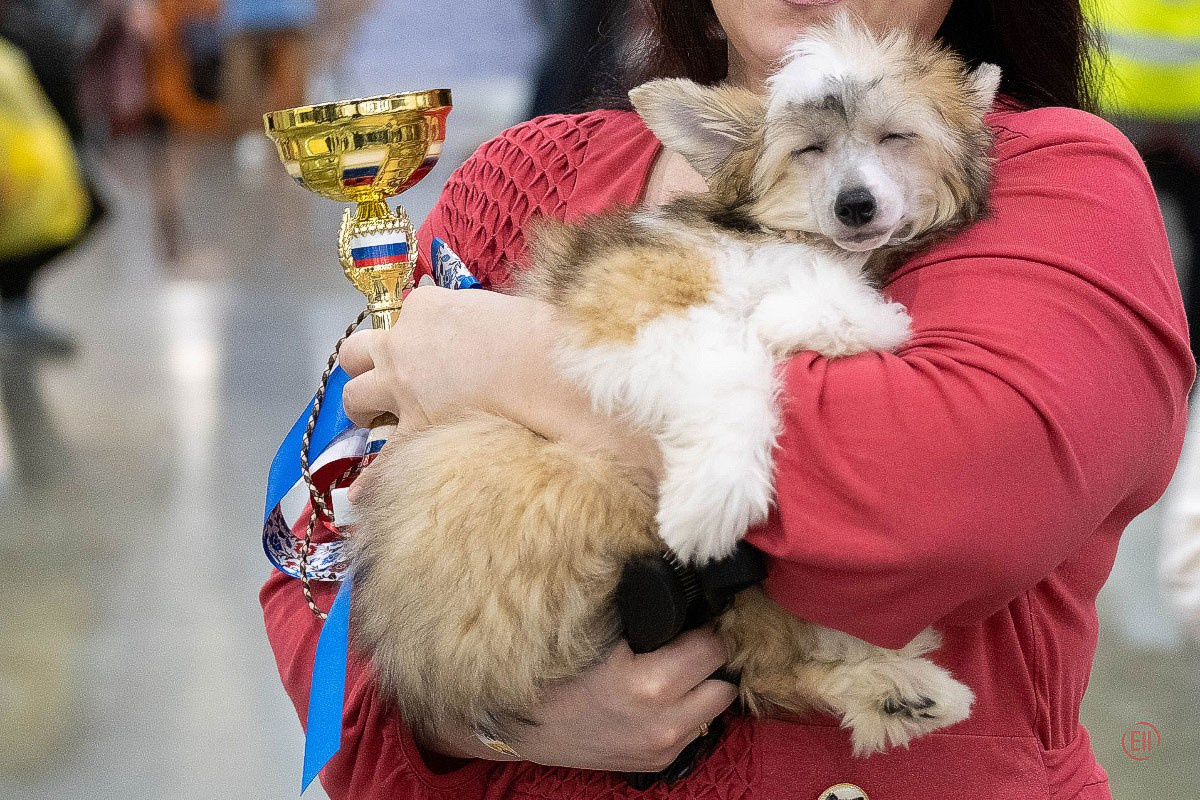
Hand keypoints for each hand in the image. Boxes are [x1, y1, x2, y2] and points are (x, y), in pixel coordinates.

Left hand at [338, 285, 662, 490]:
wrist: (548, 372)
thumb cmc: (538, 336)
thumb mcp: (499, 309)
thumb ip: (473, 320)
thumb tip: (479, 335)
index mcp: (426, 307)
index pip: (406, 316)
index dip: (417, 334)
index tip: (432, 349)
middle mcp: (402, 345)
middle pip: (357, 352)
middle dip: (366, 366)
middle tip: (385, 381)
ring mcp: (402, 388)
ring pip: (353, 396)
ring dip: (362, 407)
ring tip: (374, 420)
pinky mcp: (415, 430)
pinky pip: (380, 457)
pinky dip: (370, 476)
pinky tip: (359, 492)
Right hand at [424, 628, 737, 771]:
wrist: (527, 726)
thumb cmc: (559, 673)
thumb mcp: (600, 634)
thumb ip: (646, 616)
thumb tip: (685, 586)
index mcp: (650, 683)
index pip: (713, 646)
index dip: (709, 625)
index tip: (702, 614)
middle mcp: (664, 721)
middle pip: (724, 680)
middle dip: (712, 657)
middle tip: (693, 639)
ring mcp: (664, 746)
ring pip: (717, 706)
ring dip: (706, 685)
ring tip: (683, 666)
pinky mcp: (660, 761)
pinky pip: (697, 728)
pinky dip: (690, 709)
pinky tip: (666, 694)